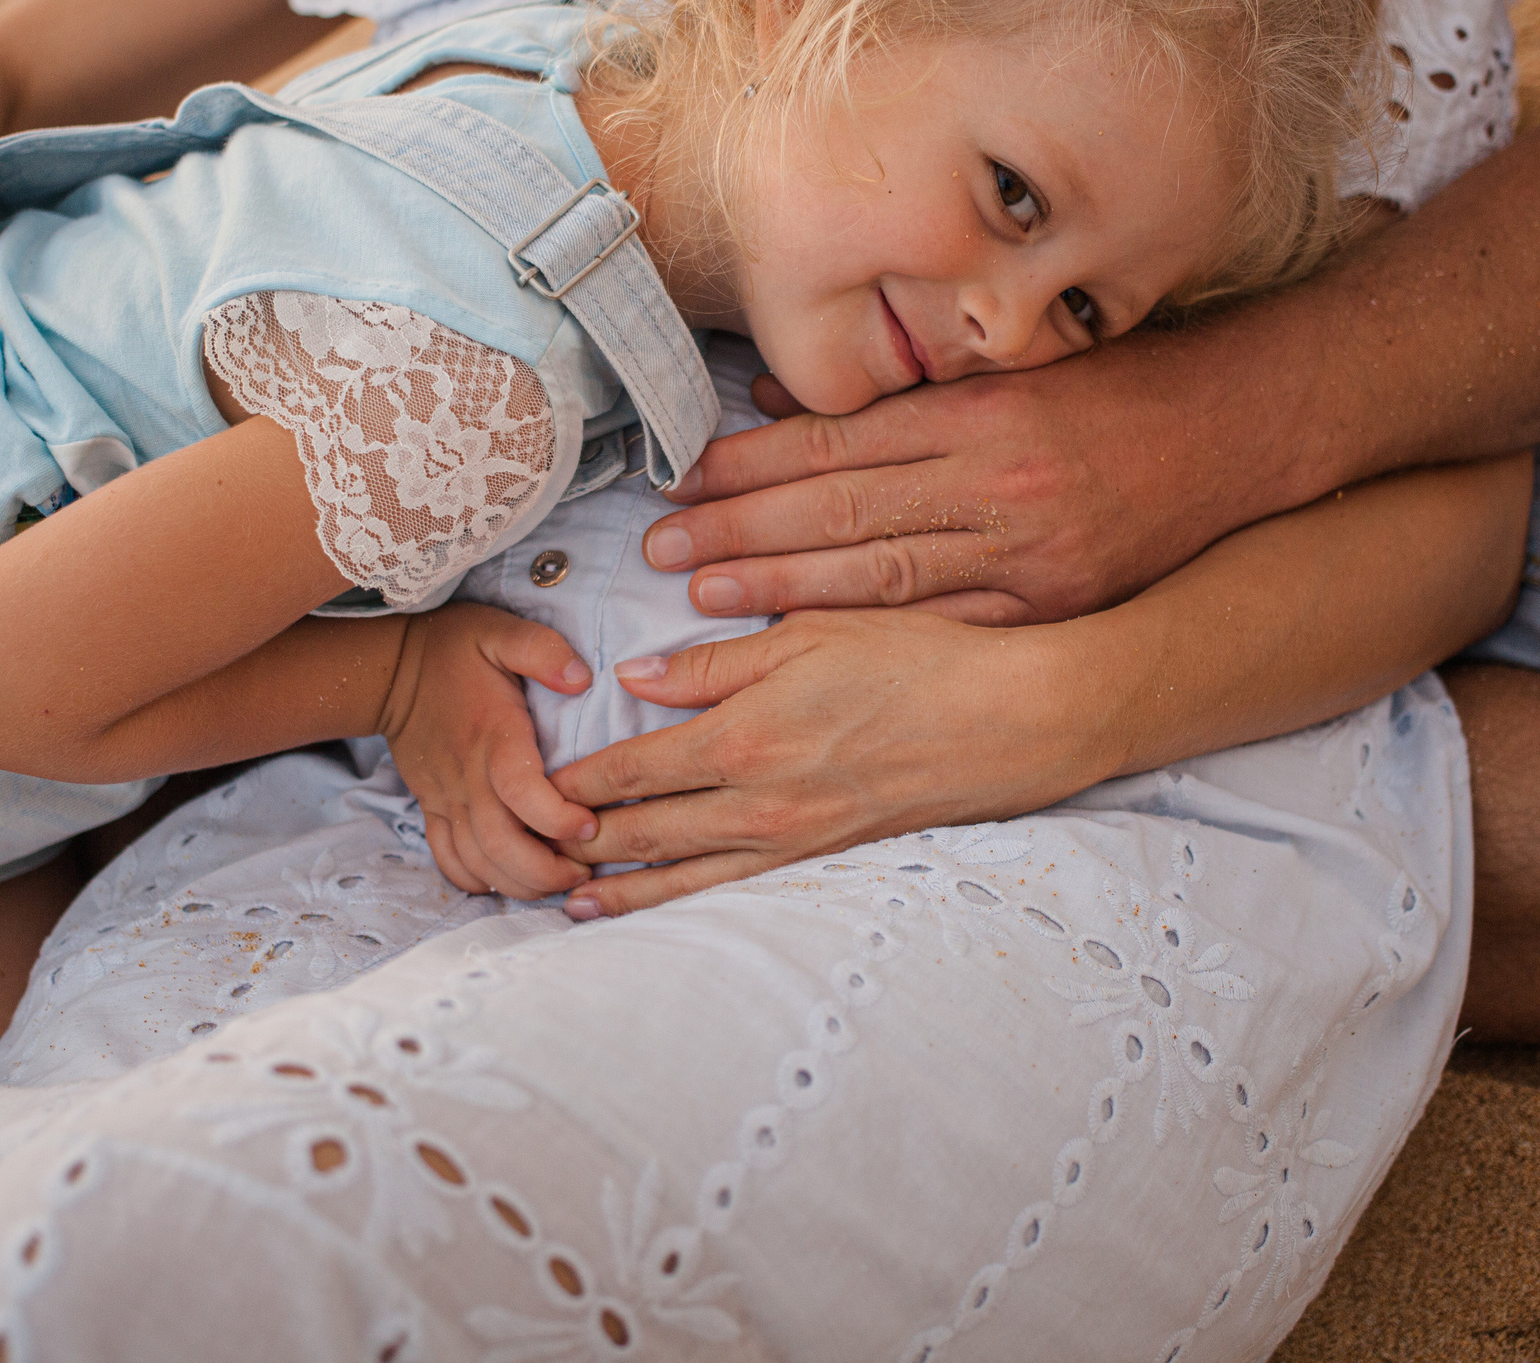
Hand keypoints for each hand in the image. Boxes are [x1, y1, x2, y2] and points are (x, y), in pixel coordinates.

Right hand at [379, 602, 601, 901]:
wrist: (390, 670)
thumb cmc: (455, 649)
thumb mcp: (501, 632)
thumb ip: (542, 650)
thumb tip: (581, 679)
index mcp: (493, 736)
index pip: (522, 794)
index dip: (557, 819)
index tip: (589, 825)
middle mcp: (468, 777)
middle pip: (501, 846)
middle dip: (546, 872)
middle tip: (584, 871)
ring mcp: (447, 799)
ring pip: (478, 864)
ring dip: (520, 884)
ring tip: (560, 881)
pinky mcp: (434, 810)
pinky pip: (451, 862)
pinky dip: (480, 883)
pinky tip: (512, 880)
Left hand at [548, 609, 1118, 917]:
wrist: (1012, 721)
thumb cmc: (917, 660)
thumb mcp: (809, 631)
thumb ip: (716, 661)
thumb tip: (638, 678)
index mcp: (743, 736)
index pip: (631, 769)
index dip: (576, 783)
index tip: (531, 786)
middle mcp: (758, 802)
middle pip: (645, 831)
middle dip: (582, 842)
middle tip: (527, 849)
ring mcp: (793, 840)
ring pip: (684, 875)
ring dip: (621, 890)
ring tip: (567, 901)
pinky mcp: (827, 859)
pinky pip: (737, 890)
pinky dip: (685, 903)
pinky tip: (660, 908)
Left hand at [639, 332, 1304, 625]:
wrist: (1237, 437)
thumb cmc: (1117, 393)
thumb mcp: (1010, 370)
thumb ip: (899, 393)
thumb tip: (784, 402)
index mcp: (978, 412)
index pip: (840, 441)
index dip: (753, 464)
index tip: (684, 478)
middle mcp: (995, 479)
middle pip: (842, 507)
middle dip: (742, 528)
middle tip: (661, 545)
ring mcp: (1025, 550)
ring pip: (879, 571)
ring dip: (780, 585)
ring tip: (701, 592)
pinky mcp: (1050, 605)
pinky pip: (943, 626)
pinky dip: (869, 638)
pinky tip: (802, 646)